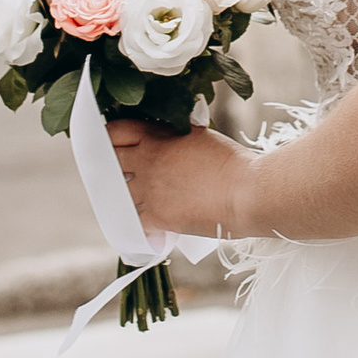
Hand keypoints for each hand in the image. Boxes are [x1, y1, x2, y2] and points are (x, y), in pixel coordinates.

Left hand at [106, 116, 253, 238]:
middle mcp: (148, 162)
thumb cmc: (232, 162)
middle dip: (111, 166)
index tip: (112, 143)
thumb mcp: (200, 136)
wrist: (247, 192)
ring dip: (124, 196)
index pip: (116, 132)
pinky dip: (137, 225)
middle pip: (110, 162)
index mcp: (158, 138)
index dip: (109, 138)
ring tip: (134, 200)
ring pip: (118, 194)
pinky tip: (147, 226)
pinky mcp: (157, 217)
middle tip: (118, 172)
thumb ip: (176, 136)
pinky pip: (134, 222)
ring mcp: (149, 191)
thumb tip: (168, 138)